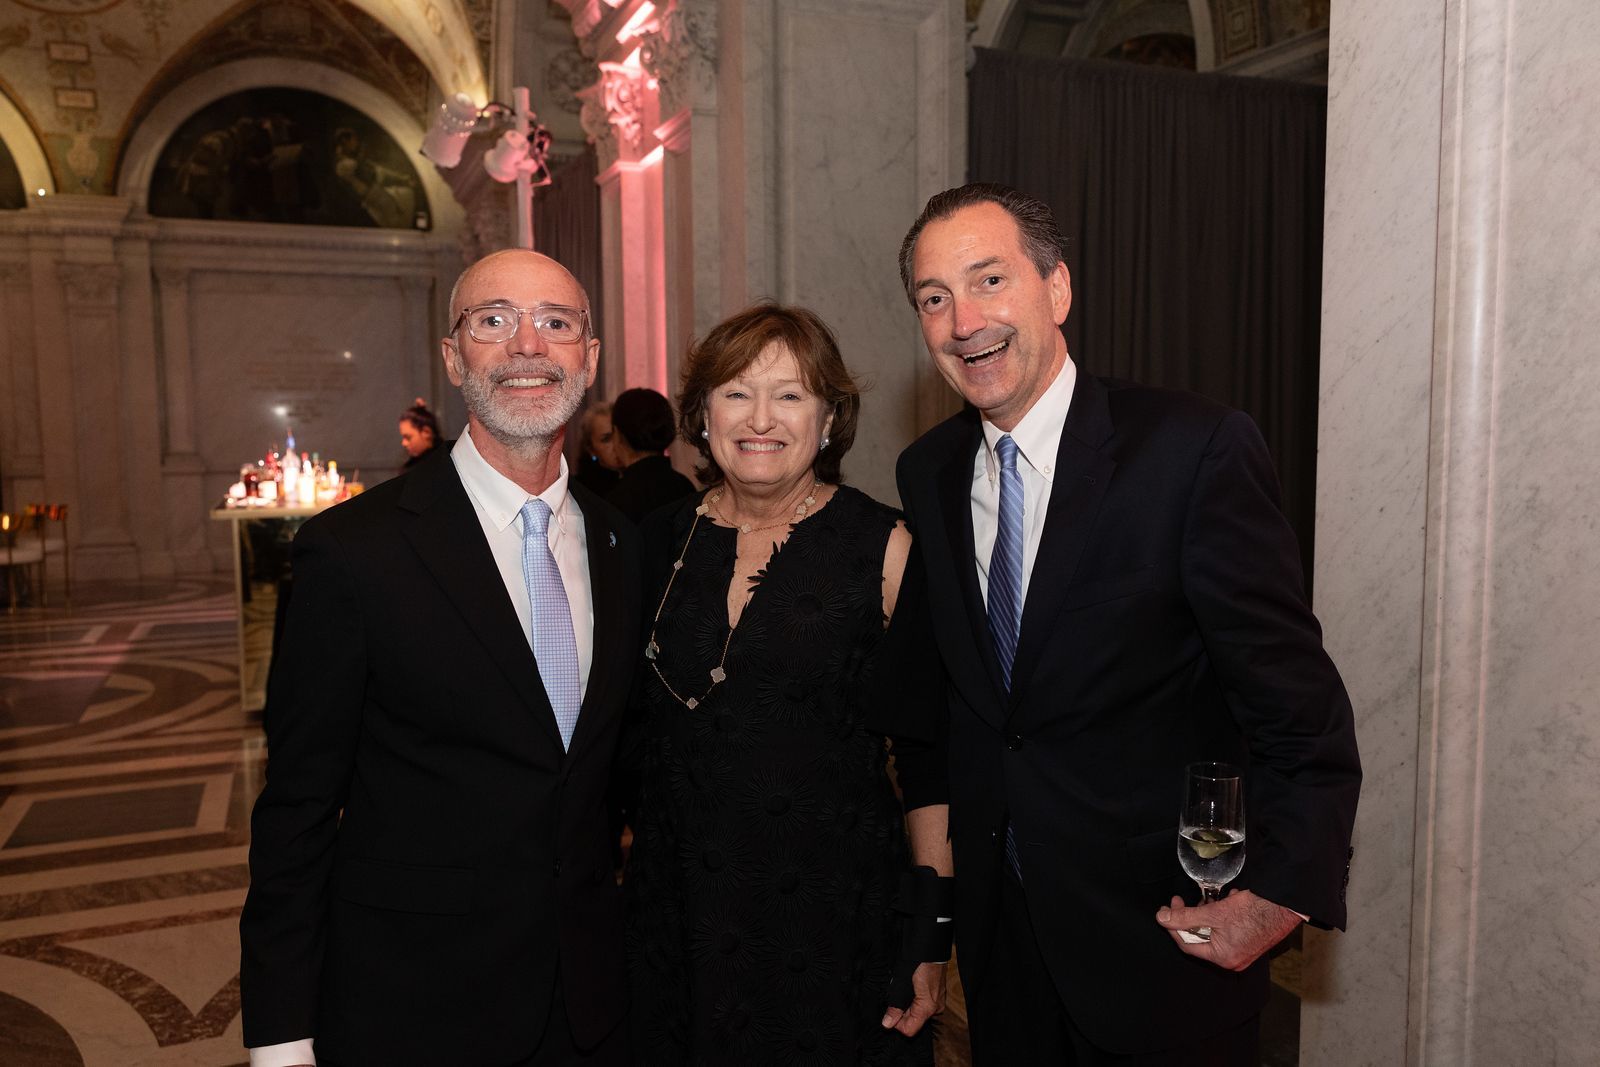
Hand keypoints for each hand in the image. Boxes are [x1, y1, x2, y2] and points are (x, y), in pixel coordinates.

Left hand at [881, 961, 945, 1035]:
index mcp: (928, 1008)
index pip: (909, 1030)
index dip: (896, 1022)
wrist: (931, 948)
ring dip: (906, 1005)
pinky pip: (922, 1005)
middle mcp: (935, 1009)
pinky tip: (911, 988)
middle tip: (897, 995)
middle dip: (901, 1012)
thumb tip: (887, 1024)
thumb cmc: (918, 963)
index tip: (890, 1011)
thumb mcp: (902, 985)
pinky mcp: (937, 996)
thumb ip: (896, 1007)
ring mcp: (937, 1002)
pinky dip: (913, 1000)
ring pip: (916, 1013)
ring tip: (904, 990)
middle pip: (912, 1022)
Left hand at [1155, 889, 1300, 971]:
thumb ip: (1186, 917)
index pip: (1187, 945)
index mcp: (1222, 958)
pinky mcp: (1248, 941)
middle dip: (1189, 918)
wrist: (1285, 906)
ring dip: (1205, 915)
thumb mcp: (1213, 912)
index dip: (1173, 927)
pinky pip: (1226, 931)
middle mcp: (1232, 960)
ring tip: (1206, 900)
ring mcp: (1241, 952)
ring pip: (1212, 933)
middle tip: (1179, 902)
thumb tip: (1162, 919)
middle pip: (1199, 939)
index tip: (1167, 911)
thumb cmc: (1254, 911)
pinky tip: (1225, 902)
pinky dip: (1220, 917)